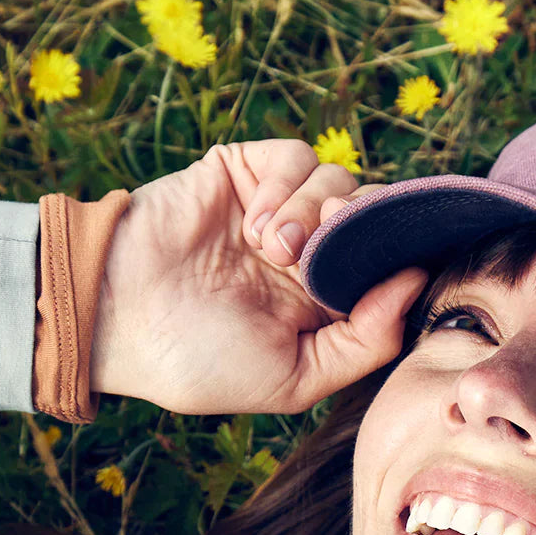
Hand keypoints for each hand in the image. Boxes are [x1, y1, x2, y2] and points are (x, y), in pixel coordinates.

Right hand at [90, 140, 427, 414]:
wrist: (119, 318)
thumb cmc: (202, 362)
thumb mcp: (296, 377)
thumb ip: (365, 341)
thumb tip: (415, 284)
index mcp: (326, 305)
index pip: (390, 269)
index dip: (400, 265)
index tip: (396, 276)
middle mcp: (309, 256)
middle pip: (374, 218)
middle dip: (365, 233)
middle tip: (328, 257)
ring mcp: (278, 211)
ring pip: (341, 183)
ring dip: (318, 215)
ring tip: (273, 251)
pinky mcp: (246, 171)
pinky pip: (298, 157)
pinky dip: (288, 189)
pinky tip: (256, 228)